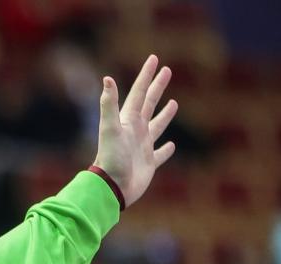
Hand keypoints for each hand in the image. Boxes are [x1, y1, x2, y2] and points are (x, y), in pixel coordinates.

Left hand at [92, 55, 178, 207]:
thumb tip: (107, 78)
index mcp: (128, 121)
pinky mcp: (148, 164)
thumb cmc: (111, 158)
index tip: (154, 59)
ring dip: (165, 115)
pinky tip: (171, 145)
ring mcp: (142, 147)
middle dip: (157, 87)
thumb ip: (109, 105)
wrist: (112, 188)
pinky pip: (160, 155)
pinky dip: (166, 150)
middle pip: (149, 103)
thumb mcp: (110, 128)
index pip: (139, 92)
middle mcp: (135, 131)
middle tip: (167, 70)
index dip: (146, 75)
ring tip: (173, 103)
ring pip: (156, 126)